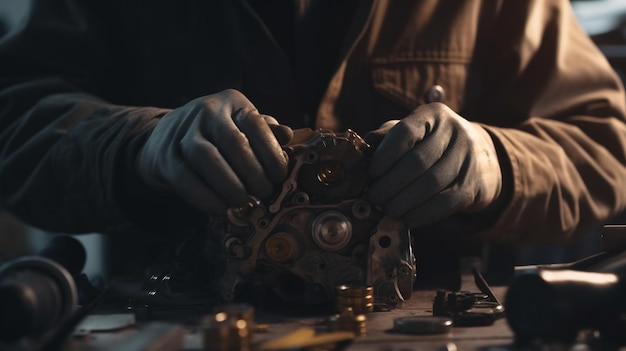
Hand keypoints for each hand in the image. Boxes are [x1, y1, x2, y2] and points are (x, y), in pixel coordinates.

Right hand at [136, 89, 291, 215]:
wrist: (168, 136)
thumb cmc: (220, 136)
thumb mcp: (245, 127)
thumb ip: (267, 133)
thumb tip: (287, 135)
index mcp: (233, 103)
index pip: (256, 123)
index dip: (271, 152)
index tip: (279, 176)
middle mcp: (207, 111)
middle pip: (232, 142)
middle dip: (252, 173)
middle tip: (263, 194)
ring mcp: (182, 131)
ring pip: (205, 157)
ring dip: (228, 185)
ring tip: (243, 202)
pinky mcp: (165, 155)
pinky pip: (184, 177)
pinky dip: (204, 197)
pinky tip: (220, 209)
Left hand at [366, 103, 502, 227]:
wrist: (478, 156)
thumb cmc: (431, 144)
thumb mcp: (411, 132)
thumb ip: (387, 137)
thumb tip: (364, 147)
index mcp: (432, 115)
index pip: (406, 133)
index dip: (385, 156)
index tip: (370, 173)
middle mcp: (455, 132)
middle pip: (418, 162)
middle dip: (390, 184)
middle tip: (373, 198)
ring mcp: (468, 158)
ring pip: (431, 184)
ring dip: (403, 202)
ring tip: (387, 209)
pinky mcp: (473, 184)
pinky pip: (445, 203)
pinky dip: (421, 214)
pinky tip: (406, 218)